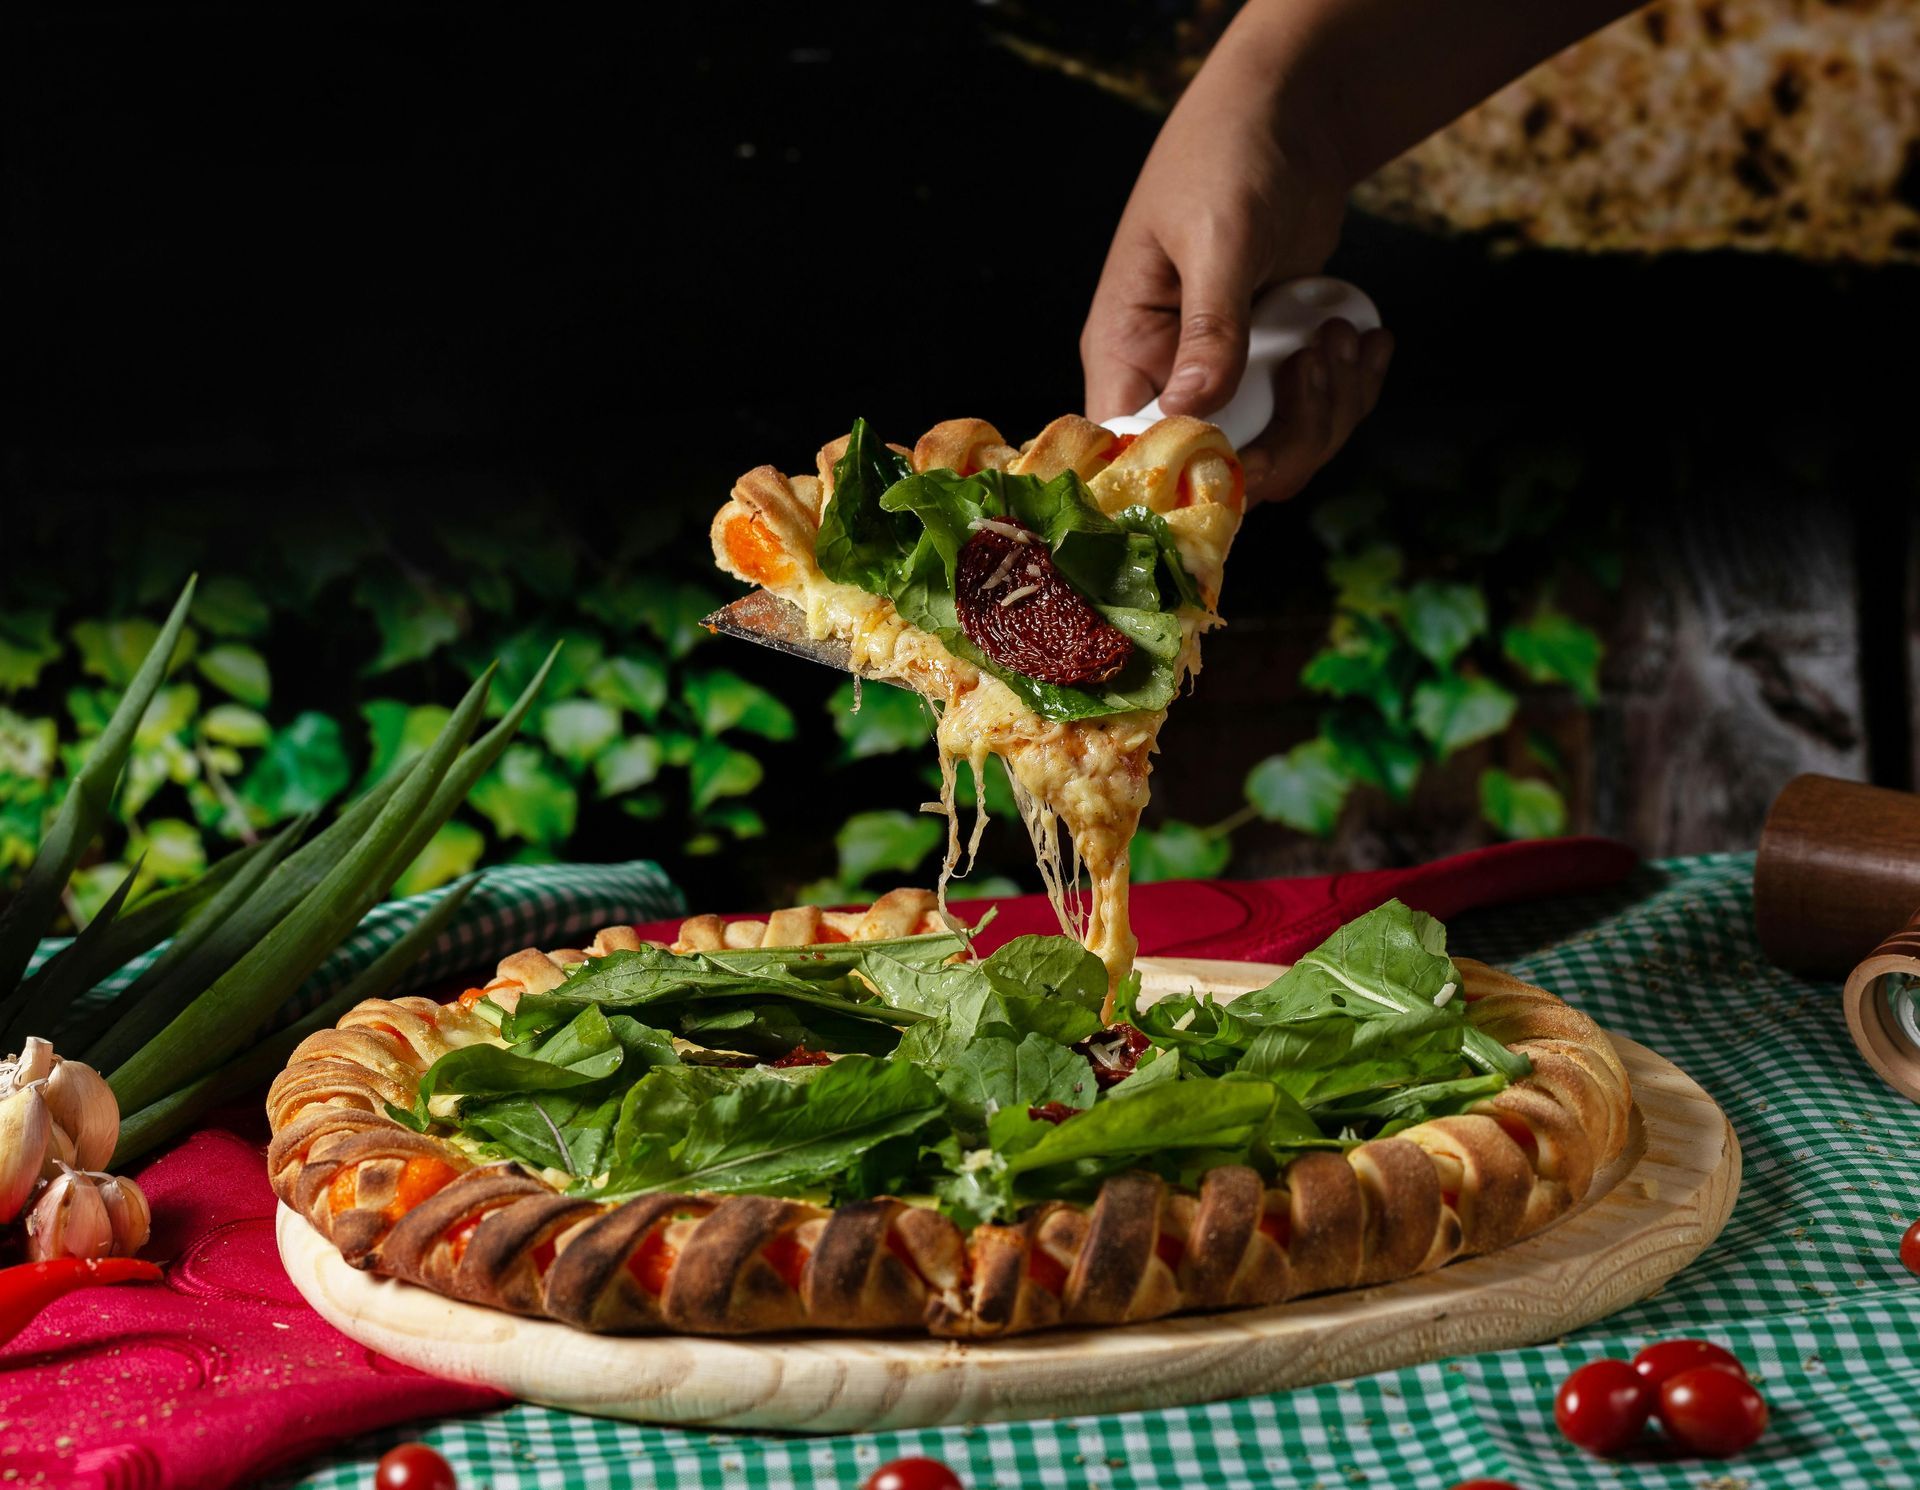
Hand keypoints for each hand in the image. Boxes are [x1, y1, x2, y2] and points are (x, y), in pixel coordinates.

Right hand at [1080, 36, 1391, 504]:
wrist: (1287, 116)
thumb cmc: (1227, 157)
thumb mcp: (1217, 236)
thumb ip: (1209, 327)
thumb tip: (1193, 410)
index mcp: (1127, 353)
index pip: (1135, 450)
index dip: (1191, 472)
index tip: (1254, 452)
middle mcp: (1171, 377)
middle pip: (1222, 469)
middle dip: (1289, 438)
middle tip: (1320, 363)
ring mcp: (1229, 377)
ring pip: (1280, 453)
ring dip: (1331, 409)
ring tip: (1348, 336)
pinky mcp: (1276, 368)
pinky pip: (1315, 418)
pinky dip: (1351, 390)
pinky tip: (1365, 338)